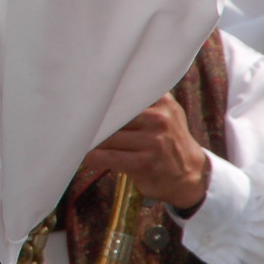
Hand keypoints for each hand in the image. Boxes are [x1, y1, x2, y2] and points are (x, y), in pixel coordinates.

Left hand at [82, 94, 209, 211]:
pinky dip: (93, 157)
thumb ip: (141, 99)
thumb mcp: (164, 112)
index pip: (126, 90)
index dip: (103, 93)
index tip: (83, 94)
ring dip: (90, 139)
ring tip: (77, 137)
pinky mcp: (145, 163)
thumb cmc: (168, 139)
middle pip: (113, 113)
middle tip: (72, 118)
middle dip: (93, 119)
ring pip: (109, 136)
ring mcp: (153, 142)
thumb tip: (101, 89)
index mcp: (161, 101)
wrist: (190, 175)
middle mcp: (159, 118)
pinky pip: (109, 157)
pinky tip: (85, 156)